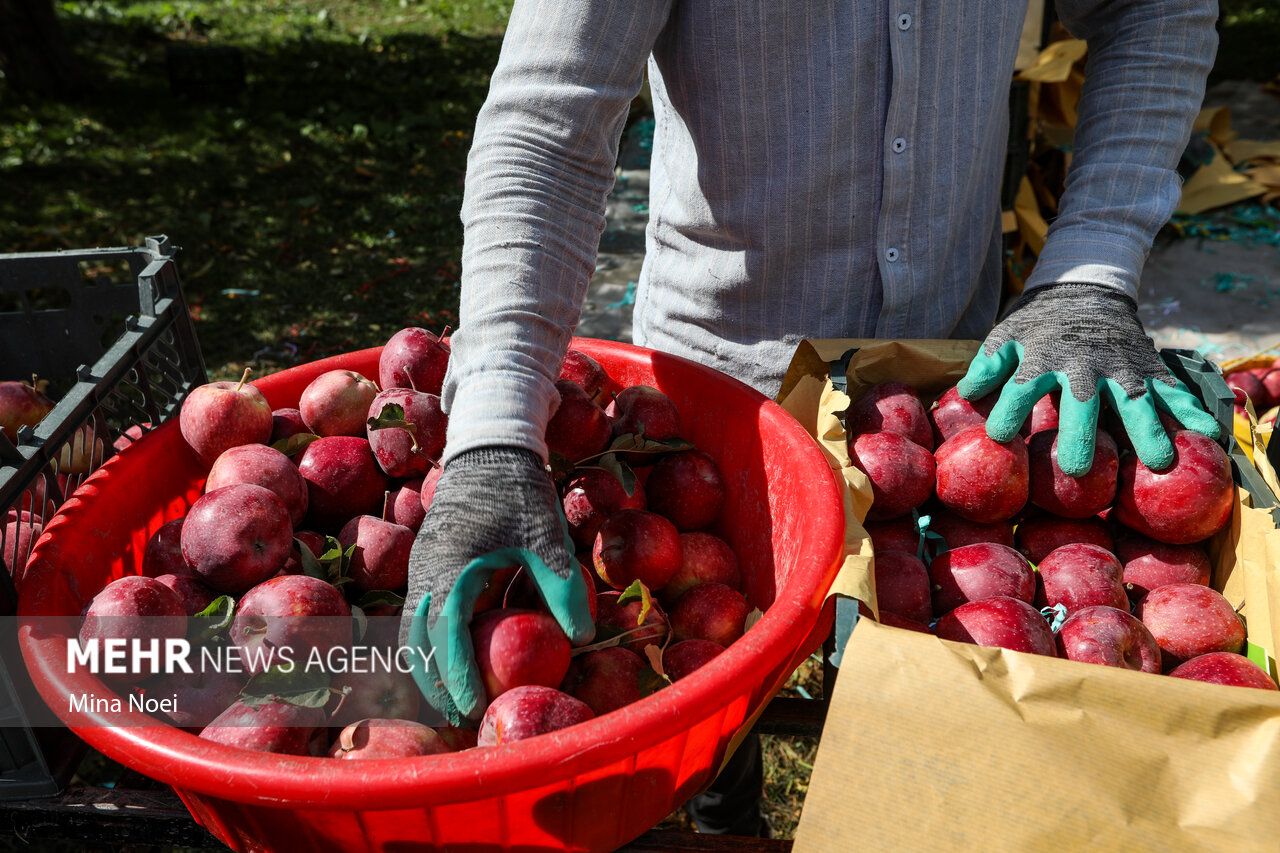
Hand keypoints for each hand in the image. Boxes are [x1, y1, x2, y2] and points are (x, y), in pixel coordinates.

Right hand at [399, 447, 593, 724]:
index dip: (456, 676)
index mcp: (451, 568)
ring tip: (450, 699)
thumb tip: (582, 637)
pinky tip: (451, 657)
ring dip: (428, 664)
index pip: (445, 635)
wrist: (488, 445)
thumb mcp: (546, 537)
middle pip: (418, 640)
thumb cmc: (518, 490)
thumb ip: (561, 586)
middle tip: (459, 717)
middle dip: (435, 682)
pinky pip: (420, 609)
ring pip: (413, 626)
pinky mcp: (427, 560)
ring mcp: (421, 565)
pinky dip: (429, 640)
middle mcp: (426, 571)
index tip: (472, 707)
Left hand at [957, 283, 1220, 474]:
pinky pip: (1171, 389)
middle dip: (1079, 433)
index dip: (1008, 409)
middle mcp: (1082, 364)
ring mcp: (1119, 366)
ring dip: (1148, 430)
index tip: (999, 435)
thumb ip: (987, 365)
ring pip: (1135, 399)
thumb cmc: (1038, 324)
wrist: (1085, 289)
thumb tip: (965, 394)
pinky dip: (1189, 410)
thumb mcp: (1005, 335)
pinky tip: (1207, 434)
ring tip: (1160, 461)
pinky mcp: (1146, 366)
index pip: (1021, 386)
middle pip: (1082, 401)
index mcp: (1042, 358)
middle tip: (1078, 468)